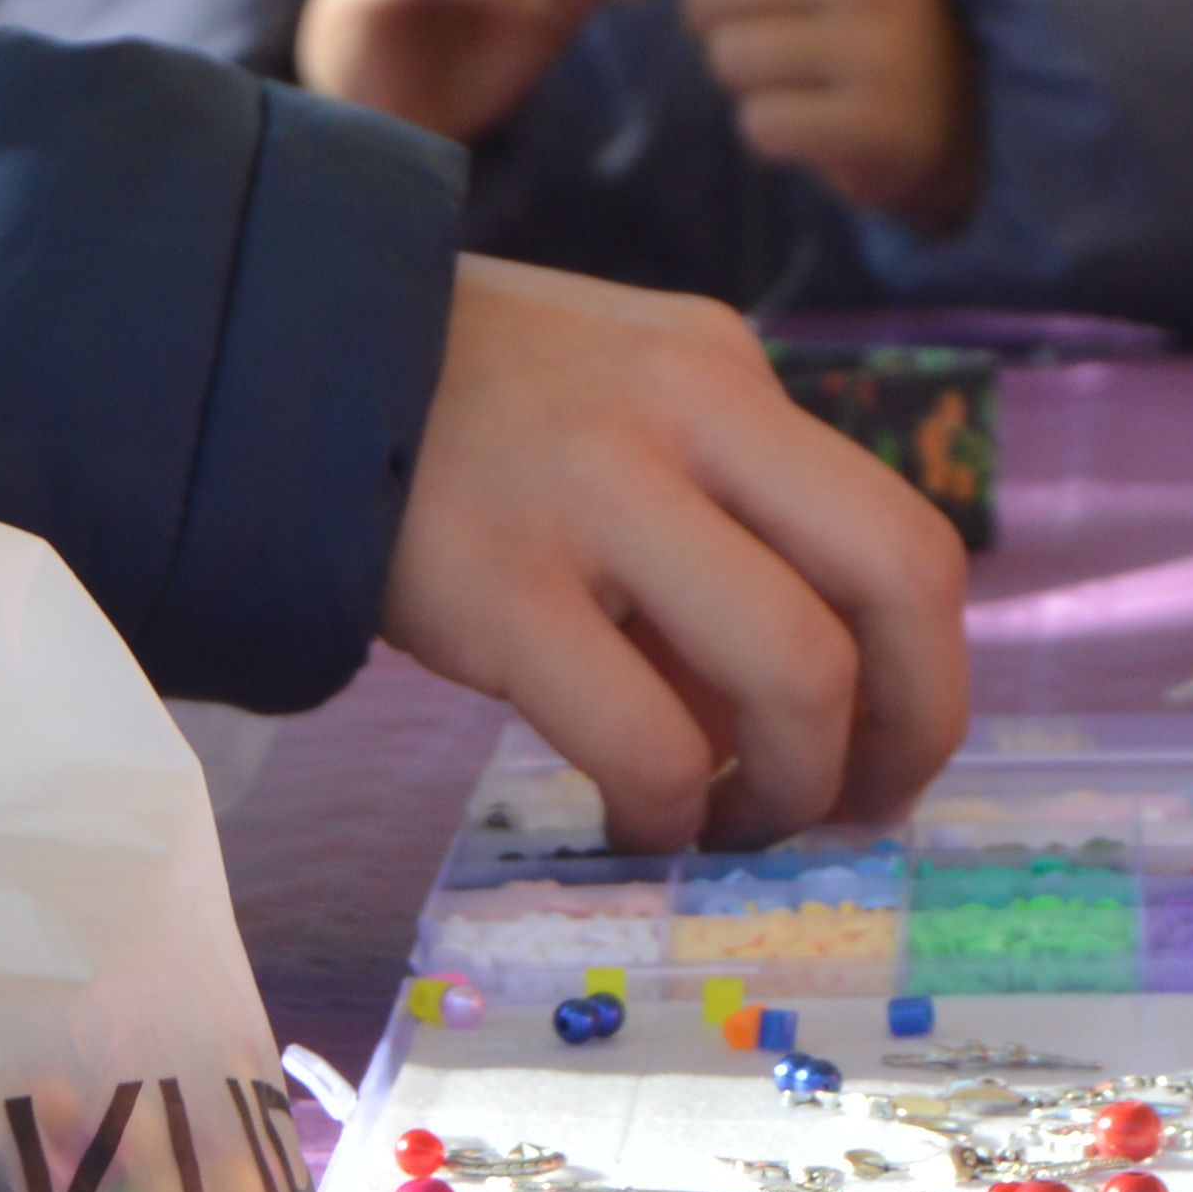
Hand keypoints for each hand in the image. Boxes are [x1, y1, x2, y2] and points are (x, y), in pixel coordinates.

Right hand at [380, 256, 970, 852]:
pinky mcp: (500, 587)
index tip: (885, 757)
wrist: (264, 369)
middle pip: (899, 576)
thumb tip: (798, 724)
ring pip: (795, 668)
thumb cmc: (449, 418)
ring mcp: (595, 493)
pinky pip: (648, 738)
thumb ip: (709, 534)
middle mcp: (688, 412)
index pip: (902, 530)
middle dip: (911, 728)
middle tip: (855, 810)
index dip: (928, 675)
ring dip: (793, 785)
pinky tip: (635, 818)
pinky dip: (669, 809)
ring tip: (734, 823)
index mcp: (724, 372)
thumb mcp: (611, 416)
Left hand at [619, 0, 979, 226]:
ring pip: (731, 56)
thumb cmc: (849, 21)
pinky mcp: (880, 125)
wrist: (954, 108)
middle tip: (749, 34)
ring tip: (789, 77)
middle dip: (705, 19)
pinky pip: (763, 124)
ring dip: (738, 78)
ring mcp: (881, 50)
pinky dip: (768, 131)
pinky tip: (809, 122)